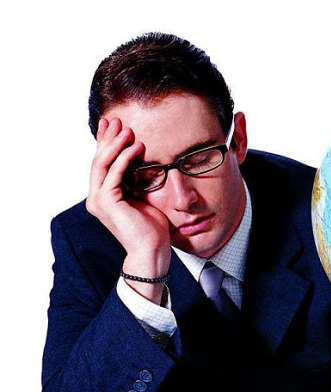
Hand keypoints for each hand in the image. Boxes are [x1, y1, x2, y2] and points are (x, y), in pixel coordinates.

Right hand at [86, 117, 170, 301]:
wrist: (152, 251)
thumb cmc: (151, 228)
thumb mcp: (144, 197)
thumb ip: (137, 180)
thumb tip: (141, 162)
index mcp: (103, 196)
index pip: (102, 164)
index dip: (106, 143)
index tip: (115, 125)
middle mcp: (96, 197)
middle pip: (98, 160)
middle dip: (107, 138)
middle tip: (117, 119)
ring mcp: (99, 200)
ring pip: (102, 164)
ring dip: (115, 145)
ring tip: (128, 130)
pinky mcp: (108, 203)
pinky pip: (114, 174)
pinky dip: (125, 158)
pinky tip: (136, 147)